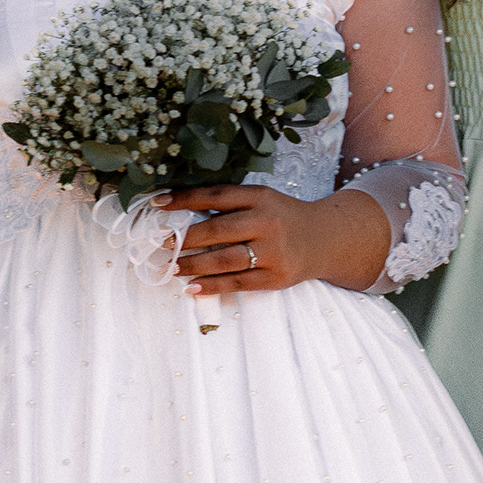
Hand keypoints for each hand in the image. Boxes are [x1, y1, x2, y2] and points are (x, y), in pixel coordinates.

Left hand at [165, 181, 390, 294]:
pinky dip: (212, 286)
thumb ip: (230, 205)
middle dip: (185, 238)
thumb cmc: (283, 218)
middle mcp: (267, 222)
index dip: (184, 199)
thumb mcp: (262, 201)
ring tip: (172, 268)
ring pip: (225, 260)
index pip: (216, 195)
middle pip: (218, 230)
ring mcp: (273, 252)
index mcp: (260, 197)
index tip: (157, 204)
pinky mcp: (276, 277)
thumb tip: (181, 215)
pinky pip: (238, 283)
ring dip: (193, 265)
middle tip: (162, 244)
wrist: (325, 239)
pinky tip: (192, 287)